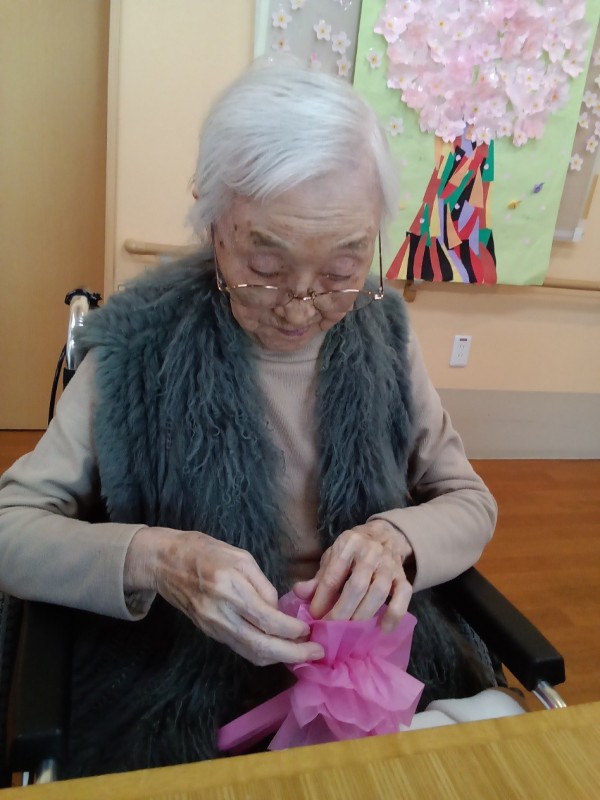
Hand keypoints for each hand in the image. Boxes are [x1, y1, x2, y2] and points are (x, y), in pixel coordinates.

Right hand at [124, 527, 323, 665]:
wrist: (165, 562)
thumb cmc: (205, 551)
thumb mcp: (240, 557)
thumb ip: (263, 585)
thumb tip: (278, 610)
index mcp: (232, 588)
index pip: (269, 620)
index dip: (293, 630)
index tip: (311, 630)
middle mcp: (222, 613)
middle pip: (262, 646)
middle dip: (293, 654)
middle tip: (316, 654)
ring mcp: (214, 626)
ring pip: (251, 653)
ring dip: (279, 658)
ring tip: (302, 654)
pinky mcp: (210, 632)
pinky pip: (240, 648)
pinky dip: (262, 652)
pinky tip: (278, 649)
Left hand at [293, 520, 412, 631]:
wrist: (385, 536)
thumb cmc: (353, 552)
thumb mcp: (332, 557)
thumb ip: (318, 578)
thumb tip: (299, 593)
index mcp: (348, 544)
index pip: (333, 575)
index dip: (322, 599)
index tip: (314, 617)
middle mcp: (371, 552)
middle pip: (357, 586)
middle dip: (342, 611)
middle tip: (331, 630)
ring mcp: (390, 564)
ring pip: (379, 592)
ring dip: (363, 615)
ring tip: (350, 633)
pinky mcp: (403, 577)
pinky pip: (403, 596)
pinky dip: (394, 614)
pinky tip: (383, 629)